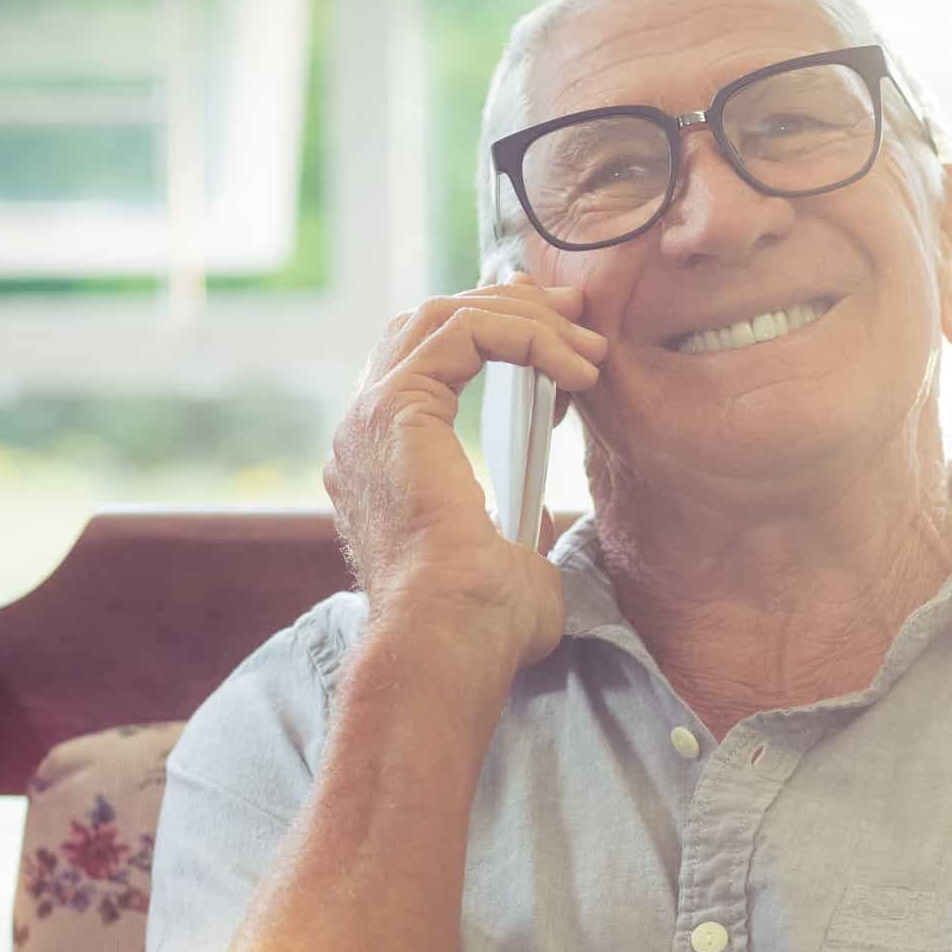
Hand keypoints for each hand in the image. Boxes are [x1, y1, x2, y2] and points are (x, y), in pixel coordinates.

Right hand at [324, 272, 604, 668]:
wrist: (450, 641)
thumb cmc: (481, 627)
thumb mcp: (510, 565)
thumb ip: (514, 530)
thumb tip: (534, 519)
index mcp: (381, 462)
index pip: (425, 360)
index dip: (493, 331)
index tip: (560, 340)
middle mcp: (364, 430)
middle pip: (431, 324)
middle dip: (513, 309)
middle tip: (578, 318)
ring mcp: (371, 416)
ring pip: (447, 316)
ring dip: (527, 319)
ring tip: (588, 345)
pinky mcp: (395, 408)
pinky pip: (464, 332)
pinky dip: (525, 336)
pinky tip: (574, 367)